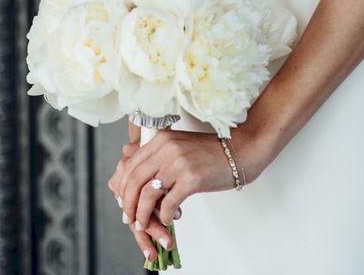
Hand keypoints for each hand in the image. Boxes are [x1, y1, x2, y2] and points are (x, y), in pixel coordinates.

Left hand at [114, 126, 262, 229]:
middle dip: (128, 204)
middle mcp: (167, 148)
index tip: (124, 201)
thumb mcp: (179, 145)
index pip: (131, 165)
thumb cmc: (210, 151)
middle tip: (129, 218)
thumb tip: (125, 153)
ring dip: (142, 214)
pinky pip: (168, 203)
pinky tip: (167, 219)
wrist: (240, 151)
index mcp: (162, 139)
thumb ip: (155, 152)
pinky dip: (164, 216)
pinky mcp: (192, 179)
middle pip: (134, 180)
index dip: (123, 187)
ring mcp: (179, 163)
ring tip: (144, 223)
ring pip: (147, 194)